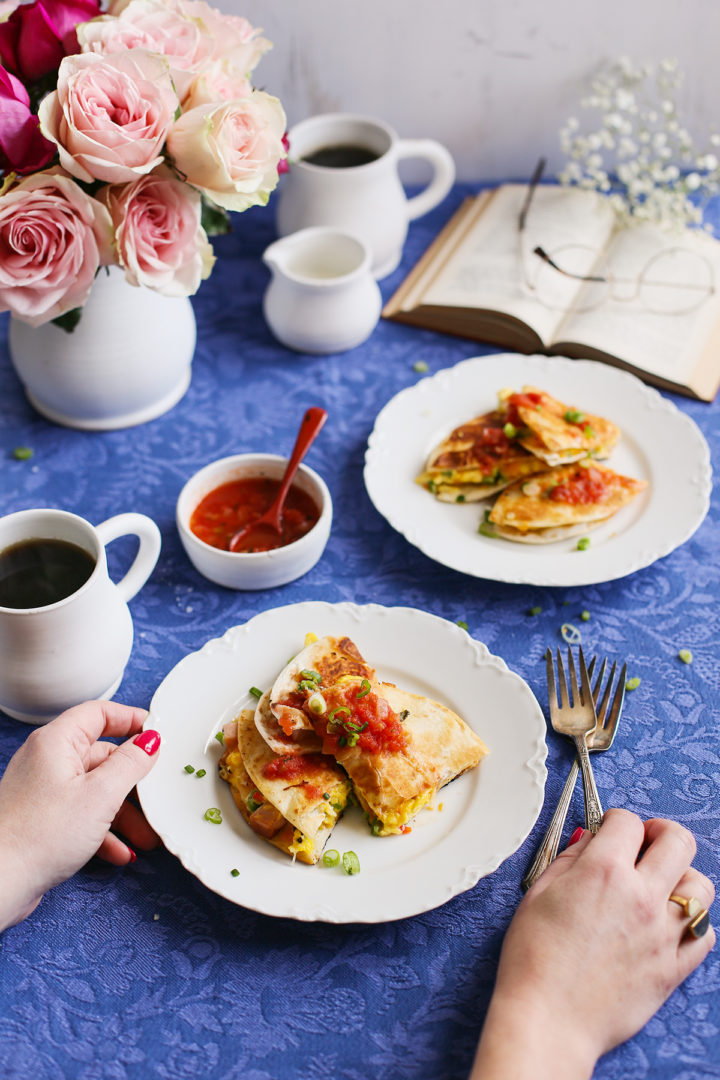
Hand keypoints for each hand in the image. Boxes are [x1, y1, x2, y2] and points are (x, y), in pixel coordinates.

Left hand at [0, 700, 160, 930]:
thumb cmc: (39, 835)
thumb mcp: (100, 795)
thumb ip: (130, 763)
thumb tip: (149, 741)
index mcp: (56, 742)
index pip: (98, 713)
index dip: (130, 719)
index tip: (156, 732)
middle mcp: (47, 761)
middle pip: (101, 757)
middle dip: (133, 782)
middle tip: (156, 796)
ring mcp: (44, 791)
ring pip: (94, 791)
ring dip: (123, 814)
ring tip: (145, 837)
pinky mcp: (42, 819)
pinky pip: (81, 816)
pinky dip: (103, 831)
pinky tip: (120, 852)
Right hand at [472, 808, 715, 1079]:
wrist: (548, 1019)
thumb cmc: (533, 958)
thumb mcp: (538, 893)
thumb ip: (569, 859)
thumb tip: (589, 840)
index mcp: (603, 872)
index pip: (628, 822)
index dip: (616, 820)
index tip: (611, 829)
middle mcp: (641, 897)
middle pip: (678, 842)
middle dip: (661, 832)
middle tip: (646, 841)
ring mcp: (662, 934)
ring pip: (700, 886)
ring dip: (681, 877)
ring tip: (661, 885)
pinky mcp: (673, 968)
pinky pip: (705, 935)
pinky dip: (693, 923)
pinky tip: (671, 923)